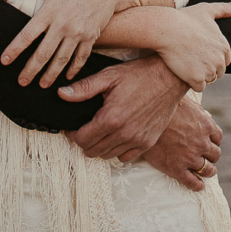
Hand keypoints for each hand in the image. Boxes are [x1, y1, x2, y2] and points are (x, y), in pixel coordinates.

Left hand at [1, 0, 136, 86]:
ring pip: (61, 59)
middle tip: (21, 82)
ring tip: (42, 85)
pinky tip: (67, 77)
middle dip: (30, 70)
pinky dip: (73, 69)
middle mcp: (62, 25)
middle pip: (43, 53)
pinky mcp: (91, 37)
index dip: (14, 49)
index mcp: (49, 11)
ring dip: (50, 74)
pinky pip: (80, 57)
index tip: (4, 61)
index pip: (27, 35)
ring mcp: (77, 33)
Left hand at [60, 55, 186, 160]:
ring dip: (99, 146)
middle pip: (93, 151)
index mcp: (111, 118)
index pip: (82, 139)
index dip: (72, 134)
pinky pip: (125, 157)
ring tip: (99, 131)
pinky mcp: (148, 142)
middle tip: (84, 128)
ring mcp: (137, 140)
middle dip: (84, 141)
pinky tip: (116, 135)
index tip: (72, 127)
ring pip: (107, 156)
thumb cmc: (139, 74)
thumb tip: (61, 94)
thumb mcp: (109, 76)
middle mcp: (124, 133)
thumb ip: (84, 88)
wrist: (169, 77)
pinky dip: (117, 150)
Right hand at [143, 97, 222, 190]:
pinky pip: (192, 182)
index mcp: (205, 125)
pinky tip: (199, 185)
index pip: (218, 137)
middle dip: (211, 156)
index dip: (214, 141)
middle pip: (215, 154)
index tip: (210, 143)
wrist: (143, 119)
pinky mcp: (177, 169)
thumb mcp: (185, 103)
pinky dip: (198, 185)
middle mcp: (201, 143)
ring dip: (208, 171)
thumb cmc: (163, 106)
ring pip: (207, 170)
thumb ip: (198, 110)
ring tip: (206, 172)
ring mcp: (190, 157)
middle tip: (207, 157)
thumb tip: (207, 116)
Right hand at [156, 3, 230, 91]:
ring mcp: (209, 70)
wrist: (166, 28)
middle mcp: (220, 60)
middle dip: (206, 68)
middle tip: (191, 57)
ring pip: (207, 80)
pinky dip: (192, 82)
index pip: (224, 61)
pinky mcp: (197, 79)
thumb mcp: (206, 10)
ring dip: (199, 75)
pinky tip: (184, 70)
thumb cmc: (184, 18)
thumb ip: (223, 9)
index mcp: (224, 46)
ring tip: (186, 62)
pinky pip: (199, 87)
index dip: (211, 58)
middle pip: (217, 72)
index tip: (199, 51)